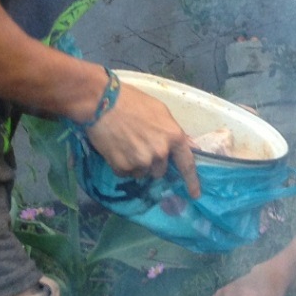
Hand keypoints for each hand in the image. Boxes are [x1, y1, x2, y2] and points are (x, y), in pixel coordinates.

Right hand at [85, 84, 199, 198]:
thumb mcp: (160, 111)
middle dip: (152, 163)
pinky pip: (126, 173)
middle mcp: (160, 153)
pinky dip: (121, 165)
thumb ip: (174, 132)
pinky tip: (115, 148)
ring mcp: (141, 161)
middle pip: (160, 171)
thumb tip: (189, 146)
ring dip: (136, 164)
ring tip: (125, 144)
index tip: (195, 194)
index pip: (187, 164)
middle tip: (139, 146)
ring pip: (142, 172)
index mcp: (173, 137)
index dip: (192, 181)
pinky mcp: (122, 167)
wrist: (101, 102)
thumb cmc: (132, 101)